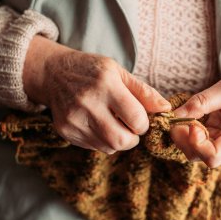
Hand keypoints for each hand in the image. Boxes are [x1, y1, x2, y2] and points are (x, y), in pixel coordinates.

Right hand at [23, 36, 170, 153]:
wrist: (54, 73)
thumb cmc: (92, 71)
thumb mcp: (120, 72)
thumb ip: (144, 92)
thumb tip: (166, 110)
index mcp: (106, 85)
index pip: (136, 119)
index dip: (144, 123)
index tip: (140, 118)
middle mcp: (87, 103)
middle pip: (122, 140)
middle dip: (133, 138)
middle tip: (130, 127)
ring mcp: (73, 119)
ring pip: (109, 148)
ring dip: (118, 140)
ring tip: (113, 123)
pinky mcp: (65, 131)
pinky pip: (94, 147)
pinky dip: (103, 140)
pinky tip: (98, 124)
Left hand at [170, 74, 220, 167]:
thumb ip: (202, 102)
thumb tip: (176, 115)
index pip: (213, 156)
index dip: (196, 142)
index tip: (191, 122)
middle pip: (199, 156)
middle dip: (183, 138)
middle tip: (176, 116)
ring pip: (193, 151)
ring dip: (182, 135)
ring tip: (182, 114)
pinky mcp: (214, 141)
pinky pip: (194, 142)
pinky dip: (185, 131)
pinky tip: (187, 117)